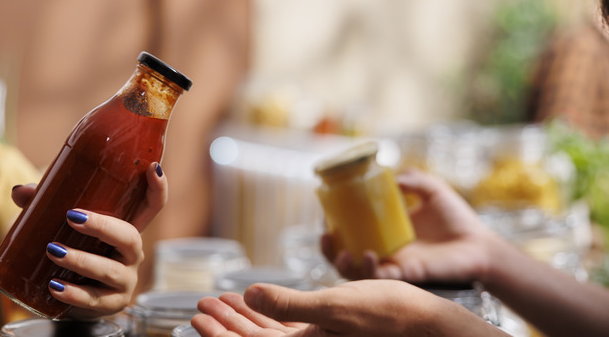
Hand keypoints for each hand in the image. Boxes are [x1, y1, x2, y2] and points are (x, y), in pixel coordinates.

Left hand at [11, 162, 167, 316]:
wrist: (69, 296)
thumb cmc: (74, 250)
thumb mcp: (63, 227)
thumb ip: (43, 206)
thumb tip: (19, 192)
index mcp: (126, 228)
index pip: (152, 206)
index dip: (158, 188)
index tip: (152, 167)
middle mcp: (132, 253)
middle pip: (131, 237)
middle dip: (103, 226)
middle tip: (72, 217)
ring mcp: (125, 280)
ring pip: (110, 270)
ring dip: (81, 260)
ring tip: (53, 251)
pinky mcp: (112, 304)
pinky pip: (96, 299)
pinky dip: (75, 293)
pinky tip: (55, 286)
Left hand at [192, 281, 503, 336]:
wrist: (429, 324)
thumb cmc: (389, 317)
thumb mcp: (336, 306)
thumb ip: (290, 304)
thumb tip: (250, 295)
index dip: (221, 333)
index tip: (198, 314)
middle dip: (226, 325)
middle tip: (201, 305)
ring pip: (269, 334)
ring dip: (243, 317)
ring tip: (221, 299)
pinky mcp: (327, 334)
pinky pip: (288, 328)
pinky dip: (268, 313)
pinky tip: (257, 298)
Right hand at [322, 168, 493, 283]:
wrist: (480, 245)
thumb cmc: (457, 218)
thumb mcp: (433, 190)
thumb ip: (414, 179)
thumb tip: (394, 175)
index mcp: (384, 230)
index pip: (350, 229)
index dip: (334, 224)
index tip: (325, 213)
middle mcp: (384, 249)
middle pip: (344, 254)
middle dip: (328, 249)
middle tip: (326, 236)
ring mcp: (393, 264)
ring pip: (355, 272)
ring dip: (342, 264)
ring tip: (343, 252)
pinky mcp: (405, 275)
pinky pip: (379, 278)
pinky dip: (368, 270)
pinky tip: (368, 255)